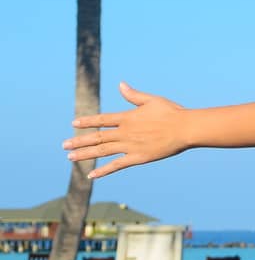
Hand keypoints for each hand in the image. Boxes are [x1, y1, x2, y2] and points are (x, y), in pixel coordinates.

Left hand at [62, 82, 188, 178]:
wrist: (186, 128)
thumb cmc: (172, 112)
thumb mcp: (152, 100)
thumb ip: (134, 95)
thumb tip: (120, 84)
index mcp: (128, 118)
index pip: (102, 120)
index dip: (87, 122)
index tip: (74, 123)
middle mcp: (125, 132)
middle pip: (97, 137)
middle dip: (79, 141)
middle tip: (64, 146)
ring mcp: (130, 146)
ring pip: (102, 151)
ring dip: (85, 154)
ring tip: (70, 157)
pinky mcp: (138, 158)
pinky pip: (117, 165)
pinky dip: (103, 170)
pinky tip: (91, 175)